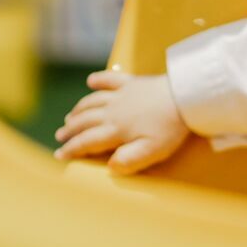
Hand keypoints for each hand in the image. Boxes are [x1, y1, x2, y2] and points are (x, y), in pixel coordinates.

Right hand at [53, 70, 191, 173]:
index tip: (60, 156)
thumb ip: (130, 160)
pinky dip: (99, 79)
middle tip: (60, 136)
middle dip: (70, 130)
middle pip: (85, 120)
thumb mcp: (152, 151)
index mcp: (117, 129)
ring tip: (70, 116)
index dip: (72, 149)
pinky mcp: (133, 82)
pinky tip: (90, 80)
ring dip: (79, 110)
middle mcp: (113, 111)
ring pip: (92, 102)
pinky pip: (110, 79)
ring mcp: (121, 95)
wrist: (186, 96)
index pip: (88, 141)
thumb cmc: (171, 127)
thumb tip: (110, 167)